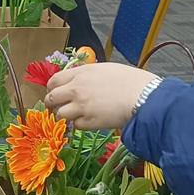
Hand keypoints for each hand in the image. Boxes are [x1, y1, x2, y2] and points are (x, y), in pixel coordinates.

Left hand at [45, 63, 159, 129]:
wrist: (143, 96)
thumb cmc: (130, 80)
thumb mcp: (105, 69)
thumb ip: (87, 75)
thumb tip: (80, 80)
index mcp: (80, 73)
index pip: (54, 81)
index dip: (51, 88)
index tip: (53, 93)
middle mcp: (76, 89)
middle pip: (51, 98)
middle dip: (51, 104)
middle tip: (56, 107)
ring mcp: (81, 107)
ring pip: (61, 114)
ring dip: (66, 116)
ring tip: (75, 116)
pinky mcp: (89, 122)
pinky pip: (76, 125)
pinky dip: (80, 124)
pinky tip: (90, 120)